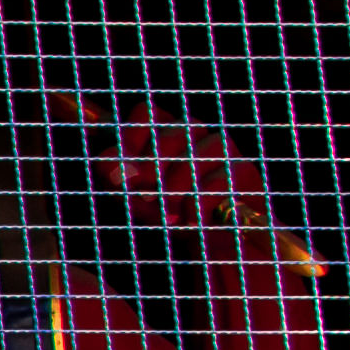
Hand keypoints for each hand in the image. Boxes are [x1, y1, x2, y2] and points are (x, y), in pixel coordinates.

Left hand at [88, 110, 267, 226]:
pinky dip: (198, 204)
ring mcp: (219, 148)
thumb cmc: (168, 210)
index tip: (123, 168)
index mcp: (163, 131)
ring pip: (192, 158)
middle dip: (152, 170)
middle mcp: (192, 132)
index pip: (146, 113)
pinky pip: (216, 181)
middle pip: (169, 133)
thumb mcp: (134, 195)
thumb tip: (108, 159)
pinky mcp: (242, 170)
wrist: (213, 236)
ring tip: (167, 215)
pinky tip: (190, 219)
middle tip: (144, 199)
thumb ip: (118, 176)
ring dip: (174, 190)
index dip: (130, 137)